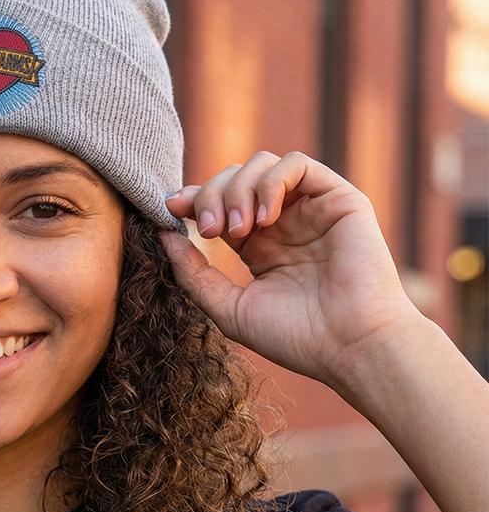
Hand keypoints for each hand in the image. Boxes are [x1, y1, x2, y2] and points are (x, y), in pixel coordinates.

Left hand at [159, 151, 417, 389]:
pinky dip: (271, 181)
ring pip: (261, 164)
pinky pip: (296, 163)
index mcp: (259, 247)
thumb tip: (162, 235)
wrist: (350, 347)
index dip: (192, 199)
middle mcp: (284, 224)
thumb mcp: (228, 308)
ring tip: (238, 229)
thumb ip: (193, 273)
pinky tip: (265, 218)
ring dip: (237, 189)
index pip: (218, 204)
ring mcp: (310, 209)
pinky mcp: (338, 199)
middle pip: (233, 179)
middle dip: (210, 196)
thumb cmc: (295, 337)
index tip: (170, 208)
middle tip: (210, 231)